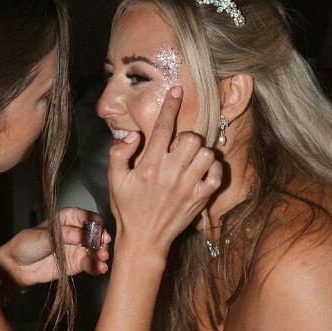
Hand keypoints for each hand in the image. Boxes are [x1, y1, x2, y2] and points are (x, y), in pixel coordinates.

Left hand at [0, 208, 110, 288]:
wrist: (18, 266)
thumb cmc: (26, 244)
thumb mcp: (41, 236)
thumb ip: (62, 235)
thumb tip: (79, 235)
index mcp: (67, 218)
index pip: (86, 217)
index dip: (95, 223)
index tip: (98, 232)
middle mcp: (76, 232)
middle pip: (95, 234)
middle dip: (101, 241)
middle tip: (102, 248)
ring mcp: (78, 248)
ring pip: (95, 250)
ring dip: (101, 255)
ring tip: (102, 260)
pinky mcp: (77, 263)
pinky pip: (90, 264)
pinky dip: (96, 267)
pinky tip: (99, 269)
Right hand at [108, 86, 221, 256]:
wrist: (144, 240)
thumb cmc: (128, 209)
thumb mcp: (114, 181)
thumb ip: (119, 153)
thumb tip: (133, 135)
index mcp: (149, 166)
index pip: (163, 127)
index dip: (171, 106)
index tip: (177, 90)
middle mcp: (171, 173)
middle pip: (191, 138)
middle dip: (185, 137)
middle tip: (177, 149)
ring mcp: (188, 187)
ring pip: (206, 153)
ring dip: (199, 152)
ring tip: (189, 161)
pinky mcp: (200, 198)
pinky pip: (217, 174)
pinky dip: (213, 169)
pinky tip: (201, 172)